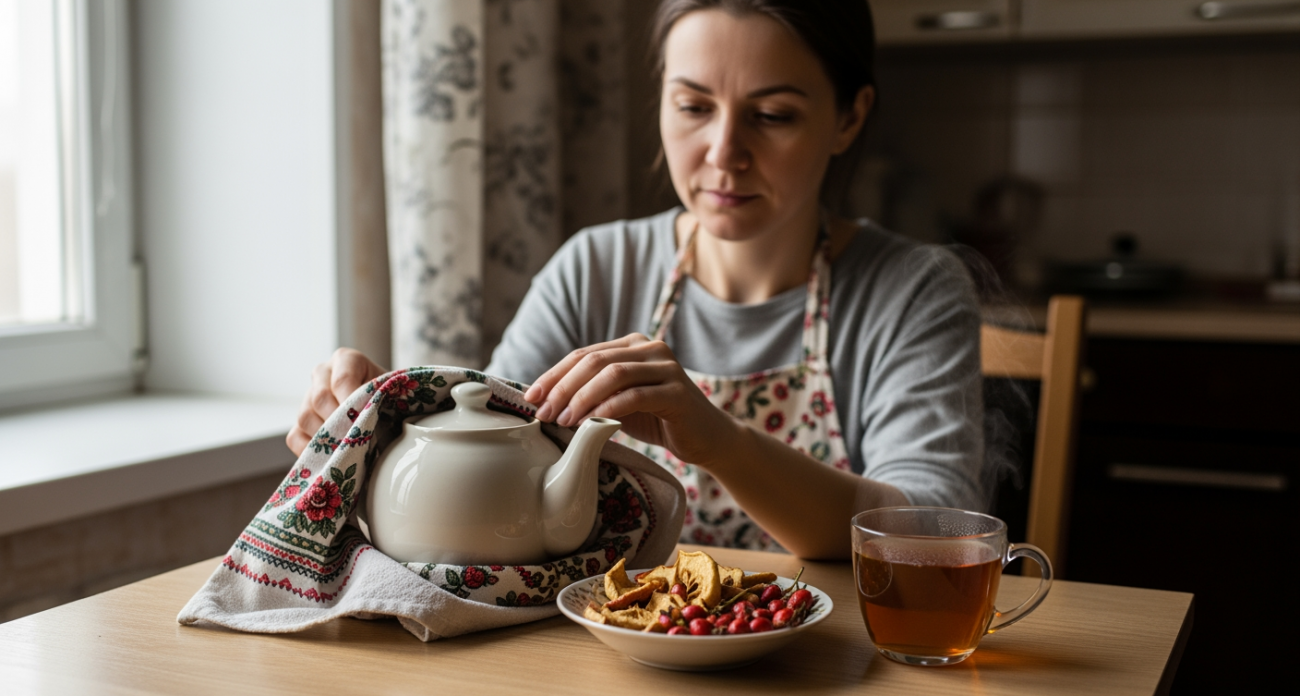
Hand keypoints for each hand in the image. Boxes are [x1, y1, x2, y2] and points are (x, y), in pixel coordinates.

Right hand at [286, 348, 387, 455]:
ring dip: (327, 437)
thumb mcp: (392, 392)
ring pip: (305, 417)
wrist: (387, 410)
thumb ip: (382, 398)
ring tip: (348, 449)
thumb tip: (369, 421)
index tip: (362, 420)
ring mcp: (308, 397)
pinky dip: (310, 451)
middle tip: (356, 439)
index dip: (351, 402)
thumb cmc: (392, 398)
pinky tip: (330, 458)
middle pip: (320, 398)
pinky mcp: (300, 422)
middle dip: (339, 423)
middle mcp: (323, 374)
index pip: (342, 379)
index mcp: (346, 360)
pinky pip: (294, 437)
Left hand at [523, 334, 737, 466]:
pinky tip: (591, 424)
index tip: (531, 398)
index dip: (553, 375)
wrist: (705, 437)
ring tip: (563, 421)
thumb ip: (593, 394)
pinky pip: (635, 396)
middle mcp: (650, 348)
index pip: (583, 354)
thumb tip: (545, 401)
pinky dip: (608, 409)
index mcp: (632, 345)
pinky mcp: (678, 391)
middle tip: (544, 413)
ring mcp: (666, 367)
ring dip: (581, 398)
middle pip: (594, 360)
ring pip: (613, 374)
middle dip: (563, 387)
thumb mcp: (620, 402)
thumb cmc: (657, 420)